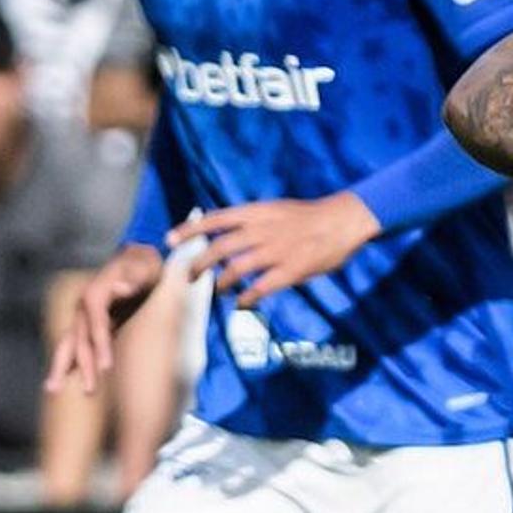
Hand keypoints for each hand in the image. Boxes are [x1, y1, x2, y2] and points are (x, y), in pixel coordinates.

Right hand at [47, 244, 163, 394]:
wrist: (137, 259)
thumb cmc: (144, 266)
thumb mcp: (144, 268)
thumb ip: (133, 279)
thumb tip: (121, 288)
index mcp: (95, 294)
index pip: (97, 326)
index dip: (101, 346)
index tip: (107, 368)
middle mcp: (83, 307)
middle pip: (80, 340)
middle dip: (84, 365)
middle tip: (90, 391)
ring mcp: (82, 316)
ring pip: (69, 344)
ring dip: (61, 367)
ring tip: (51, 390)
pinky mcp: (87, 325)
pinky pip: (74, 347)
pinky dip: (67, 364)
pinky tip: (56, 382)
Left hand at [173, 192, 383, 302]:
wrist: (342, 221)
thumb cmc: (310, 216)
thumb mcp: (276, 209)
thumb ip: (252, 219)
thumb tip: (228, 227)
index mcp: (256, 213)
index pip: (214, 220)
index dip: (189, 230)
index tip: (170, 240)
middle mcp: (260, 231)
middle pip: (218, 248)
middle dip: (199, 264)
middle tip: (189, 276)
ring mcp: (275, 252)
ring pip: (236, 270)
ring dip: (221, 283)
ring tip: (217, 290)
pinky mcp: (290, 270)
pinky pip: (261, 288)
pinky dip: (247, 298)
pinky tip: (241, 304)